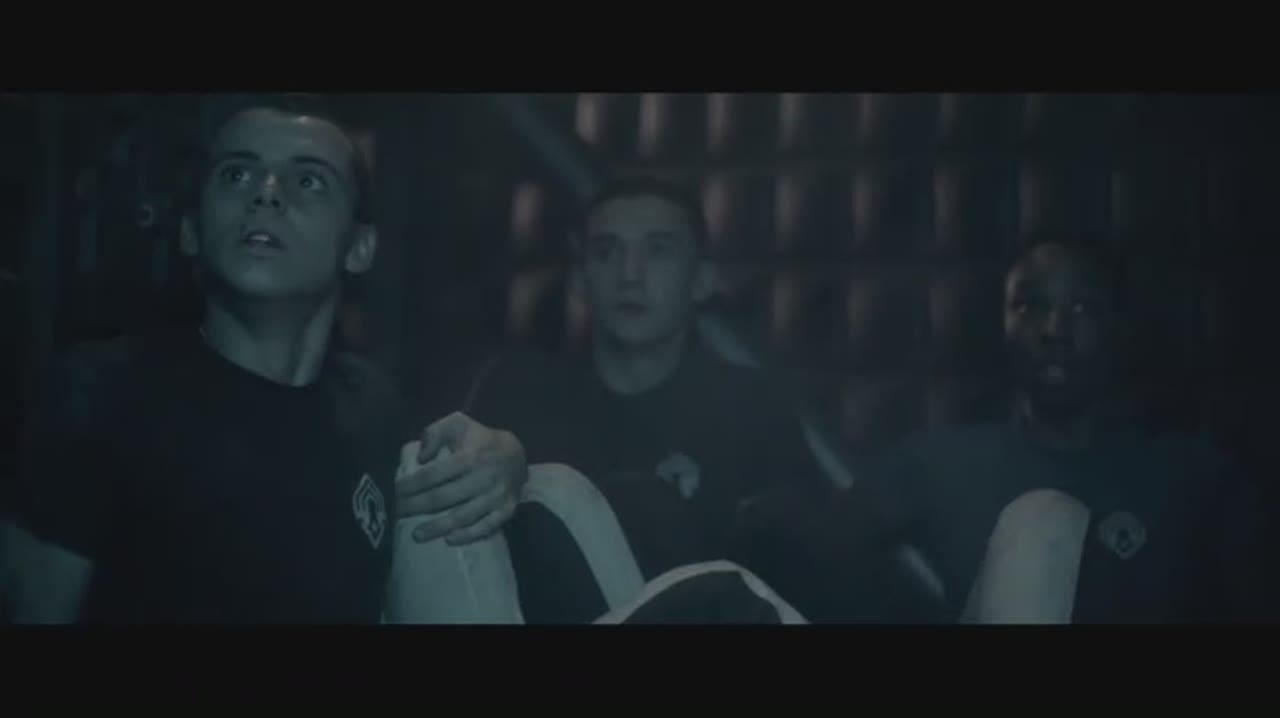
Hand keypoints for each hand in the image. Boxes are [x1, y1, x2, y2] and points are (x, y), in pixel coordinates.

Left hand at [395, 412, 527, 545]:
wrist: (516, 454)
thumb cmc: (479, 439)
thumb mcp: (457, 424)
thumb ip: (435, 433)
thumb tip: (421, 458)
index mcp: (470, 456)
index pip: (434, 474)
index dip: (411, 485)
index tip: (395, 492)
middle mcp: (484, 477)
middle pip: (443, 497)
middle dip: (416, 507)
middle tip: (397, 513)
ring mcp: (496, 496)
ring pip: (463, 516)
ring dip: (437, 527)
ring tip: (416, 535)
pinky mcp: (506, 510)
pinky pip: (486, 527)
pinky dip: (468, 535)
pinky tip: (449, 540)